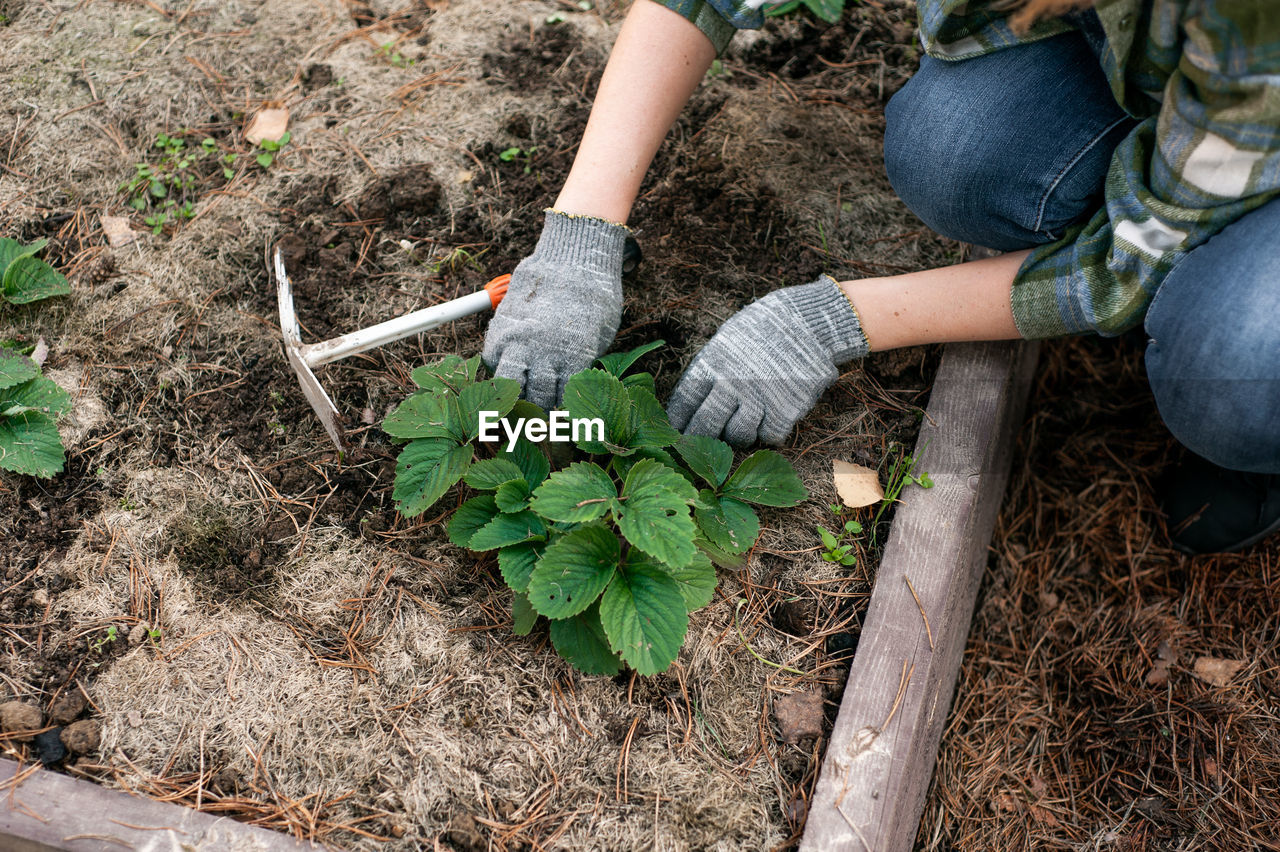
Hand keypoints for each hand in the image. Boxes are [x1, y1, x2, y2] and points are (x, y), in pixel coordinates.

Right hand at [483, 209, 629, 408]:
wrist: (572, 258)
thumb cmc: (595, 295)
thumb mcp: (600, 334)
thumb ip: (583, 360)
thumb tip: (569, 380)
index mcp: (573, 360)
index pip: (562, 400)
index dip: (562, 410)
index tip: (560, 413)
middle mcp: (544, 354)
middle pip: (534, 397)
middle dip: (538, 408)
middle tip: (539, 410)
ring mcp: (520, 339)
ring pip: (508, 382)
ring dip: (515, 391)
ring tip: (520, 392)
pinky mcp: (503, 325)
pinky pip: (492, 357)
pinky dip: (497, 365)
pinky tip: (508, 364)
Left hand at [667, 276, 869, 445]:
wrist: (810, 321)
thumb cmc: (765, 328)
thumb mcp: (728, 338)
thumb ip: (711, 368)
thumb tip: (692, 402)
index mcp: (713, 363)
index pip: (684, 402)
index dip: (678, 421)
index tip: (675, 431)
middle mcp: (732, 383)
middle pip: (706, 426)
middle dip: (701, 438)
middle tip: (703, 443)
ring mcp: (759, 398)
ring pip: (738, 437)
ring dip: (740, 435)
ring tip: (744, 424)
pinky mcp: (786, 410)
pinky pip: (770, 436)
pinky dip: (770, 432)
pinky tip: (772, 418)